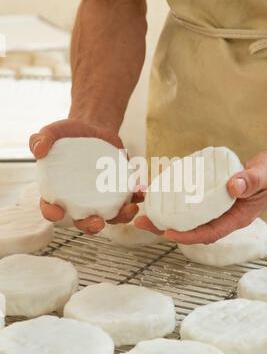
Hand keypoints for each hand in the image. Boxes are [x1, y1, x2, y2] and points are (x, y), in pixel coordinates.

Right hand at [29, 119, 139, 234]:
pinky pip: (128, 198)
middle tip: (97, 223)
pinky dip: (136, 197)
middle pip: (84, 220)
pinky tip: (141, 192)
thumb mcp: (52, 132)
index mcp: (59, 192)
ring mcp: (101, 196)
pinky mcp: (118, 188)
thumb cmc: (68, 134)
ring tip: (129, 209)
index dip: (52, 213)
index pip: (51, 207)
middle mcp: (80, 200)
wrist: (92, 128)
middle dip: (90, 226)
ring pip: (111, 215)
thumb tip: (38, 150)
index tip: (56, 212)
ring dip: (121, 217)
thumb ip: (41, 139)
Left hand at [135, 150, 266, 244]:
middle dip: (165, 226)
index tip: (168, 233)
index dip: (187, 236)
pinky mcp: (212, 195)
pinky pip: (191, 201)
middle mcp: (223, 215)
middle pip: (191, 227)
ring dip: (165, 213)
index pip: (208, 233)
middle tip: (142, 220)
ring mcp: (216, 207)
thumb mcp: (265, 175)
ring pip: (188, 215)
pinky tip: (161, 190)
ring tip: (144, 207)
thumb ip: (251, 180)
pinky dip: (175, 198)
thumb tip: (232, 186)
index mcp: (235, 218)